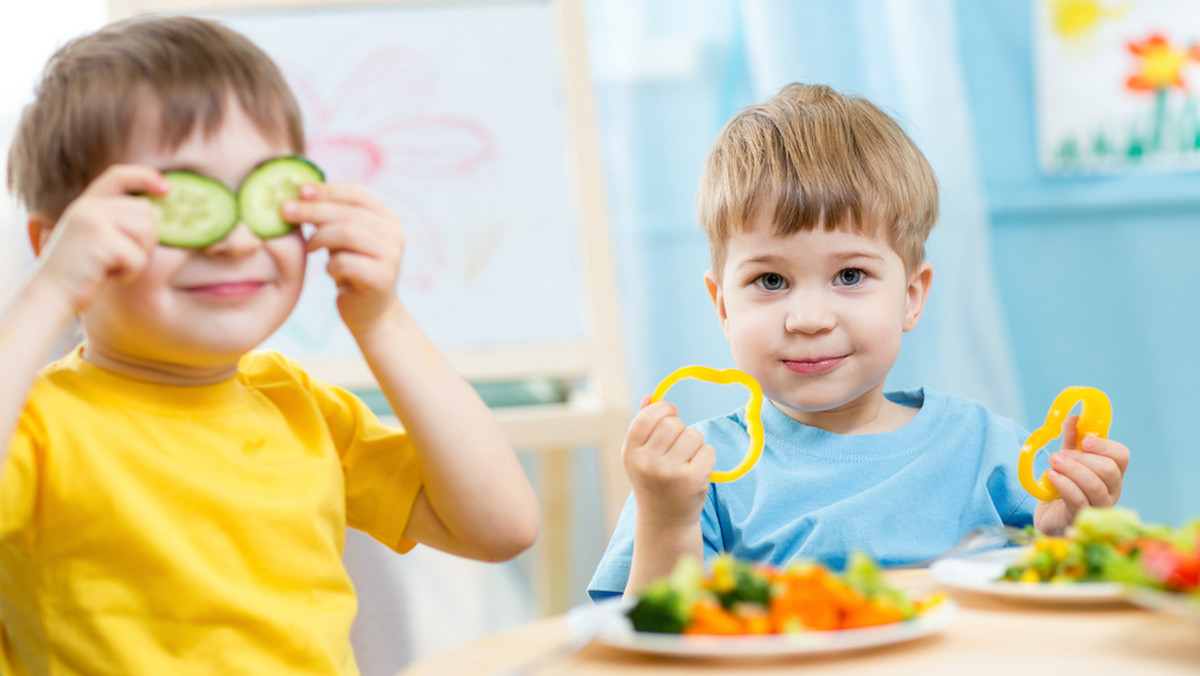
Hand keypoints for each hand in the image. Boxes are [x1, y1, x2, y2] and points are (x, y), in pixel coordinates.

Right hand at [30, 165, 165, 317]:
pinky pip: (138, 257)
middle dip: (146, 238)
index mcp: (86, 203)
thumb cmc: (80, 272)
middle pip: (146, 211)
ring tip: (112, 266)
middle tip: (120, 257)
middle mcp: (89, 206)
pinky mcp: (101, 240)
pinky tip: (107, 276)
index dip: (145, 177)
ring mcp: (93, 220)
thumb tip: (158, 214)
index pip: (119, 175)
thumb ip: (117, 220)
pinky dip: (130, 272)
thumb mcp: (94, 237)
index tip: (167, 188)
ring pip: (147, 232)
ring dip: (138, 256)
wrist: (50, 294)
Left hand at [285, 183, 403, 333]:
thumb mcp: (344, 238)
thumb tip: (299, 193)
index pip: (357, 194)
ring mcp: (391, 255)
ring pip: (346, 233)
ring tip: (309, 248)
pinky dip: (330, 266)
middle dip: (313, 210)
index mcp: (387, 218)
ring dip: (319, 238)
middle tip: (285, 211)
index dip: (328, 190)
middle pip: (348, 213)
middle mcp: (394, 233)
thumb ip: (333, 216)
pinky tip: (331, 272)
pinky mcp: (382, 278)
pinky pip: (344, 262)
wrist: (372, 312)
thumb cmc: (352, 269)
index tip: (300, 190)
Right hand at [623, 397, 714, 529]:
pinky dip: (706, 457)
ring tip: (686, 460)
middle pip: (673, 424)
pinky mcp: (692, 480)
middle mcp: (647, 463)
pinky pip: (708, 451)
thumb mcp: (640, 456)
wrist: (664, 521)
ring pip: (693, 435)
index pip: (646, 417)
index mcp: (631, 453)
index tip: (671, 412)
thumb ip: (643, 425)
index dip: (662, 409)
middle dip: (680, 428)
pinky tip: (697, 471)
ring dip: (695, 443)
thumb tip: (650, 396)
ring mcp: (670, 472)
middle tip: (679, 444)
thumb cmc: (653, 482)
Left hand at [1034, 414, 1130, 534]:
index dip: (1105, 446)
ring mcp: (1099, 506)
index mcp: (1112, 473)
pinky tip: (1052, 477)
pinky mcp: (1081, 517)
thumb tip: (1074, 417)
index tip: (1085, 440)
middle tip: (1058, 455)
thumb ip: (1072, 440)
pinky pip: (1078, 500)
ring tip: (1053, 463)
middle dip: (1082, 459)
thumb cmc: (1063, 487)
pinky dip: (1064, 485)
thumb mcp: (1067, 459)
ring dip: (1072, 470)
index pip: (1122, 456)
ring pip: (1095, 485)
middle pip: (1109, 470)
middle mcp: (1111, 490)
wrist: (1049, 516)